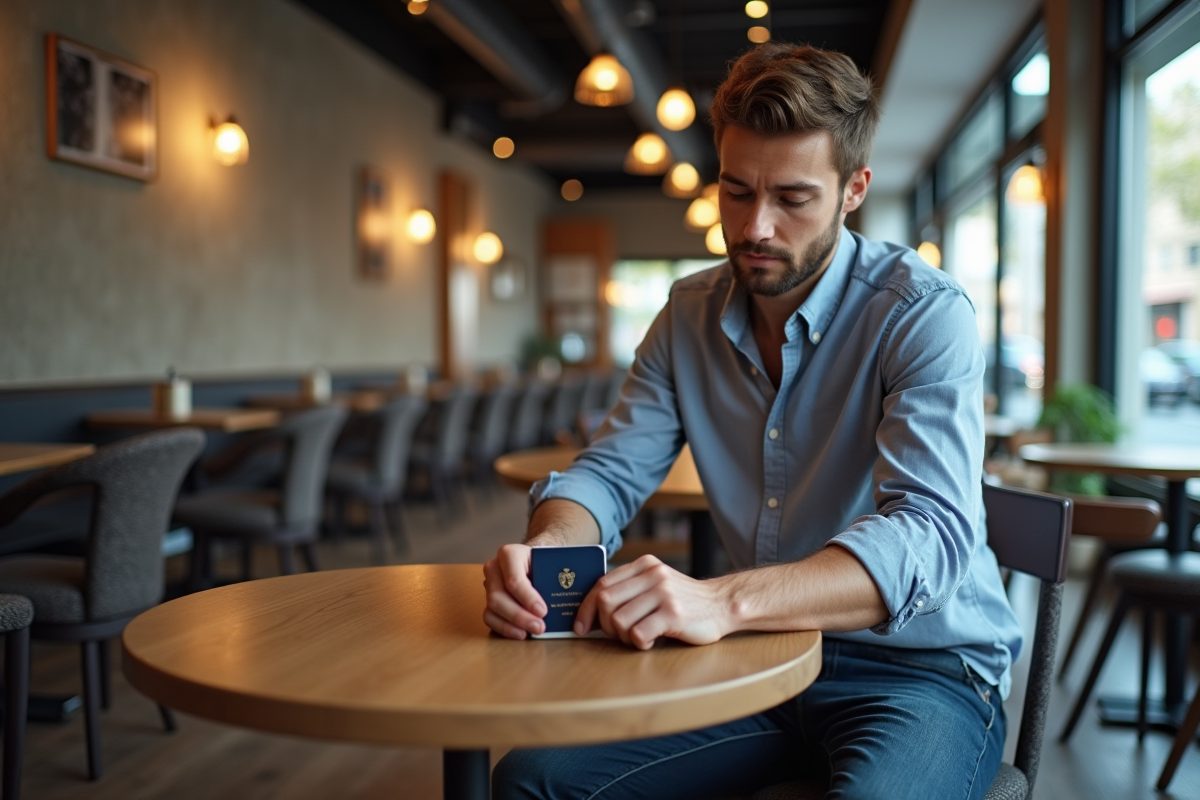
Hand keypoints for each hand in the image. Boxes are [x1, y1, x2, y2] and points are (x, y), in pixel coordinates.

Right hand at [482, 544, 546, 638]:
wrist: (536, 561)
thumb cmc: (544, 562)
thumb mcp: (549, 563)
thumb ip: (553, 577)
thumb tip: (561, 599)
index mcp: (510, 554)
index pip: (513, 579)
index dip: (527, 597)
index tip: (543, 611)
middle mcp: (494, 568)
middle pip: (498, 596)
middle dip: (519, 615)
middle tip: (540, 627)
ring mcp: (489, 584)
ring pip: (492, 607)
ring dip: (512, 624)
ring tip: (532, 631)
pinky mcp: (488, 600)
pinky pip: (489, 617)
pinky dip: (504, 628)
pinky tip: (521, 633)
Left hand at [575, 556, 729, 649]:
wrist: (722, 604)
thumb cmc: (683, 600)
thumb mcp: (656, 583)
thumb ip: (630, 588)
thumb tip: (591, 610)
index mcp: (644, 565)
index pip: (602, 583)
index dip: (586, 607)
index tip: (581, 627)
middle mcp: (653, 575)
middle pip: (606, 601)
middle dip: (603, 624)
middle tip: (616, 635)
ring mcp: (664, 593)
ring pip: (619, 620)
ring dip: (622, 637)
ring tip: (637, 637)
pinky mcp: (673, 614)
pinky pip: (638, 634)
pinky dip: (638, 643)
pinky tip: (650, 641)